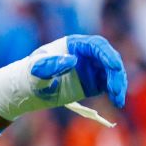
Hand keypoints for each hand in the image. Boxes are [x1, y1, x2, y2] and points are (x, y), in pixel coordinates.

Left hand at [0, 35, 127, 124]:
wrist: (27, 90)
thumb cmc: (30, 75)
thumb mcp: (37, 70)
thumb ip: (52, 65)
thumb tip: (72, 60)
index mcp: (74, 45)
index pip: (96, 45)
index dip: (107, 54)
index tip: (113, 66)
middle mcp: (86, 54)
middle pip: (108, 59)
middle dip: (115, 73)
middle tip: (115, 89)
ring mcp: (91, 68)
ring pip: (111, 72)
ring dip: (117, 84)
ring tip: (117, 99)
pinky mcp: (93, 82)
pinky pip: (108, 84)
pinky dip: (114, 91)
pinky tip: (116, 101)